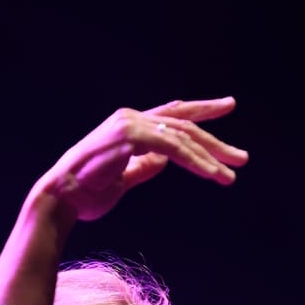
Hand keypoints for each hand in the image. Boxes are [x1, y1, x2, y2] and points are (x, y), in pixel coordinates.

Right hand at [31, 98, 248, 222]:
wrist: (61, 198)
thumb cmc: (87, 192)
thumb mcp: (124, 179)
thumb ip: (144, 166)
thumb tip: (164, 161)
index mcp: (130, 126)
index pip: (172, 116)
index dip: (201, 110)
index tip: (227, 106)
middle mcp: (131, 118)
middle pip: (183, 125)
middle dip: (215, 142)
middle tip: (242, 158)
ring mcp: (129, 124)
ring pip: (181, 137)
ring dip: (210, 158)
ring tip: (230, 176)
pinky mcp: (129, 136)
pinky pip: (171, 147)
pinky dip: (194, 161)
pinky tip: (211, 174)